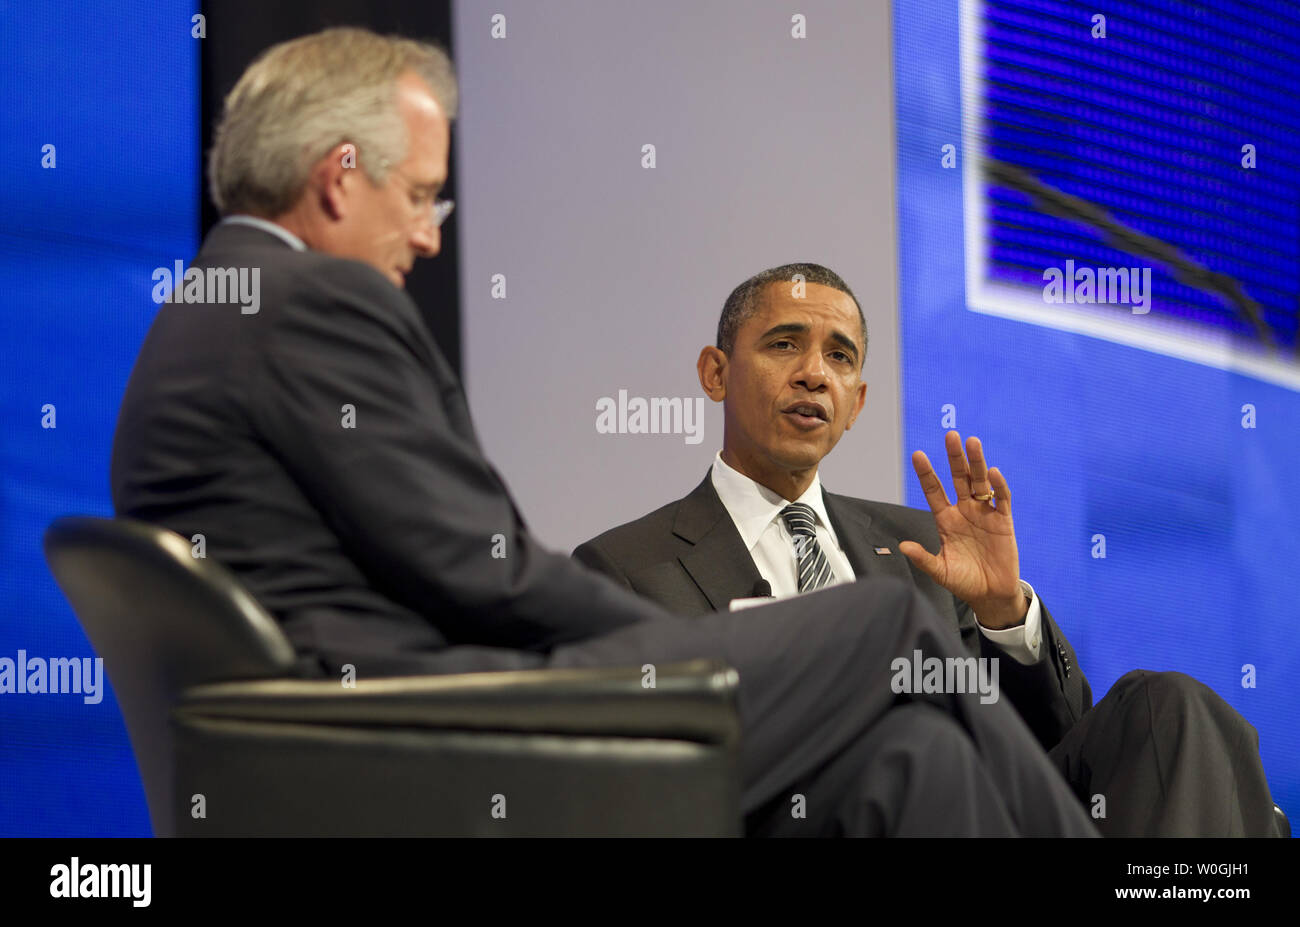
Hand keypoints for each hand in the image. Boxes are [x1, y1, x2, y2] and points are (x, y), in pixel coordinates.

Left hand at [898, 431, 1027, 628]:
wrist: (991, 595)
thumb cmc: (964, 582)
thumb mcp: (940, 571)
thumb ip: (923, 558)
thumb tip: (903, 547)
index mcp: (946, 520)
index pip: (934, 491)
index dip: (926, 473)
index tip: (918, 454)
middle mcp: (964, 511)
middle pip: (959, 479)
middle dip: (954, 458)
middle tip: (950, 436)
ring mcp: (984, 514)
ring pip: (980, 482)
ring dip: (976, 463)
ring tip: (972, 443)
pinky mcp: (1003, 522)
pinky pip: (1001, 499)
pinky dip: (998, 486)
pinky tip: (992, 473)